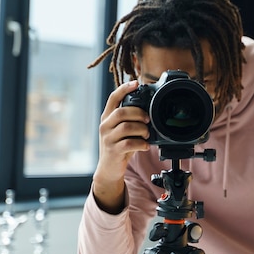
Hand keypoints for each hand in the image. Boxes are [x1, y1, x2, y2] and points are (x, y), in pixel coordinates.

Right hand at [92, 81, 150, 212]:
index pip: (112, 98)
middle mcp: (105, 126)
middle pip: (121, 112)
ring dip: (141, 129)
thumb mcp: (121, 131)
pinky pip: (129, 143)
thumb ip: (129, 120)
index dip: (124, 89)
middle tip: (148, 120)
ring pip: (126, 127)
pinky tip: (145, 145)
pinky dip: (141, 143)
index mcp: (107, 118)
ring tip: (147, 134)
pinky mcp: (113, 151)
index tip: (136, 83)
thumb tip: (148, 109)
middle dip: (138, 113)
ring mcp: (107, 138)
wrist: (109, 169)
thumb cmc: (119, 147)